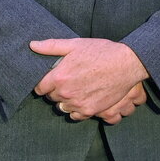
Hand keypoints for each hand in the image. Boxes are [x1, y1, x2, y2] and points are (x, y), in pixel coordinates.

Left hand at [30, 38, 148, 119]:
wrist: (127, 63)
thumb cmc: (102, 51)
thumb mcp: (76, 44)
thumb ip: (52, 46)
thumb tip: (32, 45)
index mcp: (59, 76)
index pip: (39, 88)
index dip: (44, 83)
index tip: (51, 80)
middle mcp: (65, 92)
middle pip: (51, 97)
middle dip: (56, 90)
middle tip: (68, 81)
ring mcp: (77, 103)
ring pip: (62, 107)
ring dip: (66, 101)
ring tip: (77, 90)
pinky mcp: (90, 110)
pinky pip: (75, 116)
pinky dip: (77, 110)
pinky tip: (84, 99)